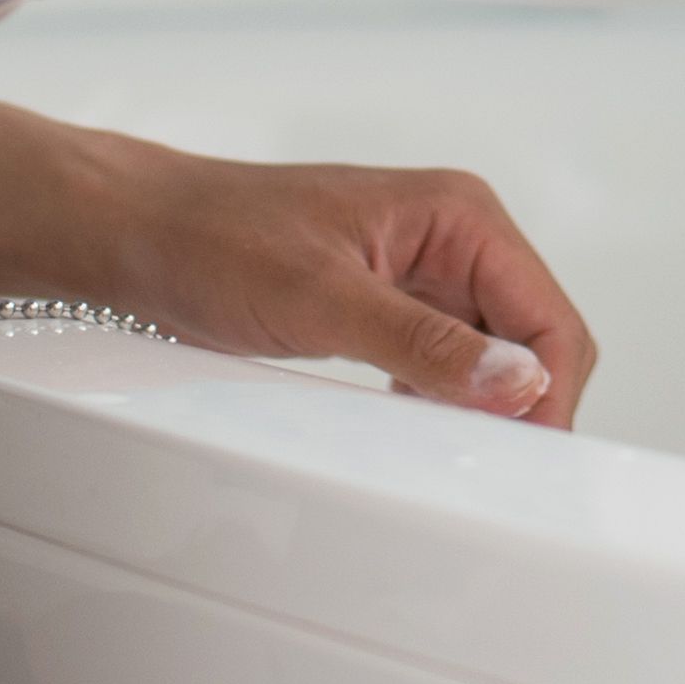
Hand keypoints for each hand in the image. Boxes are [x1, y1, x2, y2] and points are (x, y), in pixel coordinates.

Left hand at [0, 92, 601, 427]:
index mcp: (459, 212)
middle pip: (536, 339)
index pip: (550, 318)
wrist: (134, 234)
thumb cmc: (211, 242)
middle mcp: (455, 233)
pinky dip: (443, 401)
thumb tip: (517, 384)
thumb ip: (426, 346)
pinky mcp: (393, 300)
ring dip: (482, 406)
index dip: (548, 396)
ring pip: (496, 356)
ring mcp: (426, 268)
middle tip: (487, 471)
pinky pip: (449, 361)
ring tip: (447, 453)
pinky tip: (412, 430)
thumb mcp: (321, 302)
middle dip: (522, 405)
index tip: (521, 460)